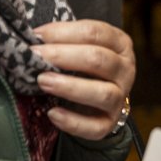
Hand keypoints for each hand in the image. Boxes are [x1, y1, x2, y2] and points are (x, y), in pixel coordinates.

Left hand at [31, 20, 137, 139]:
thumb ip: (64, 40)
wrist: (99, 98)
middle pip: (99, 60)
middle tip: (36, 56)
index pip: (96, 33)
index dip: (65, 32)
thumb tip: (34, 37)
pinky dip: (73, 121)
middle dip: (64, 56)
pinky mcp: (109, 123)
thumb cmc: (85, 65)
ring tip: (43, 81)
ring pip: (103, 93)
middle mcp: (125, 70)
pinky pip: (95, 127)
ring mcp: (120, 98)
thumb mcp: (82, 45)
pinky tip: (52, 113)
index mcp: (120, 44)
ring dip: (70, 86)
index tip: (37, 35)